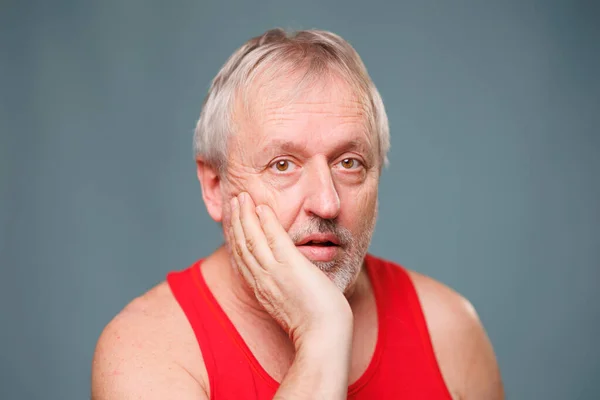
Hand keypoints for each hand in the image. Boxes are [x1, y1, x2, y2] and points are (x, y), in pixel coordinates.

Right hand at [227, 192, 352, 346]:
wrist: (324, 338)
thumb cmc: (318, 326)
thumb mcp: (294, 304)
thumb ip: (289, 288)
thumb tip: (296, 279)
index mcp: (262, 290)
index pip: (244, 259)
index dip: (237, 238)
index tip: (236, 221)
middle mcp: (262, 281)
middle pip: (242, 246)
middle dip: (236, 222)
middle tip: (234, 202)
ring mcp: (274, 273)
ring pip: (251, 239)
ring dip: (245, 216)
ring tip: (242, 198)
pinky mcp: (290, 267)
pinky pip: (273, 238)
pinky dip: (265, 221)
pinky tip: (262, 207)